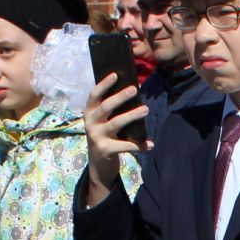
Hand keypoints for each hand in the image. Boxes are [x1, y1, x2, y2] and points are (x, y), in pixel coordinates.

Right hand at [82, 72, 150, 206]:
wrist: (98, 165)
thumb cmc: (105, 137)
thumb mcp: (103, 122)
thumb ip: (111, 110)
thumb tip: (131, 91)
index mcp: (89, 112)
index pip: (94, 95)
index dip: (104, 84)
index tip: (115, 74)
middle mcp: (90, 122)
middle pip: (106, 106)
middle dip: (120, 97)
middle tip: (135, 89)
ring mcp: (96, 136)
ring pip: (116, 123)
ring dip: (132, 115)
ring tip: (146, 109)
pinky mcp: (105, 149)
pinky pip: (124, 145)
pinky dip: (138, 145)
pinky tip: (150, 144)